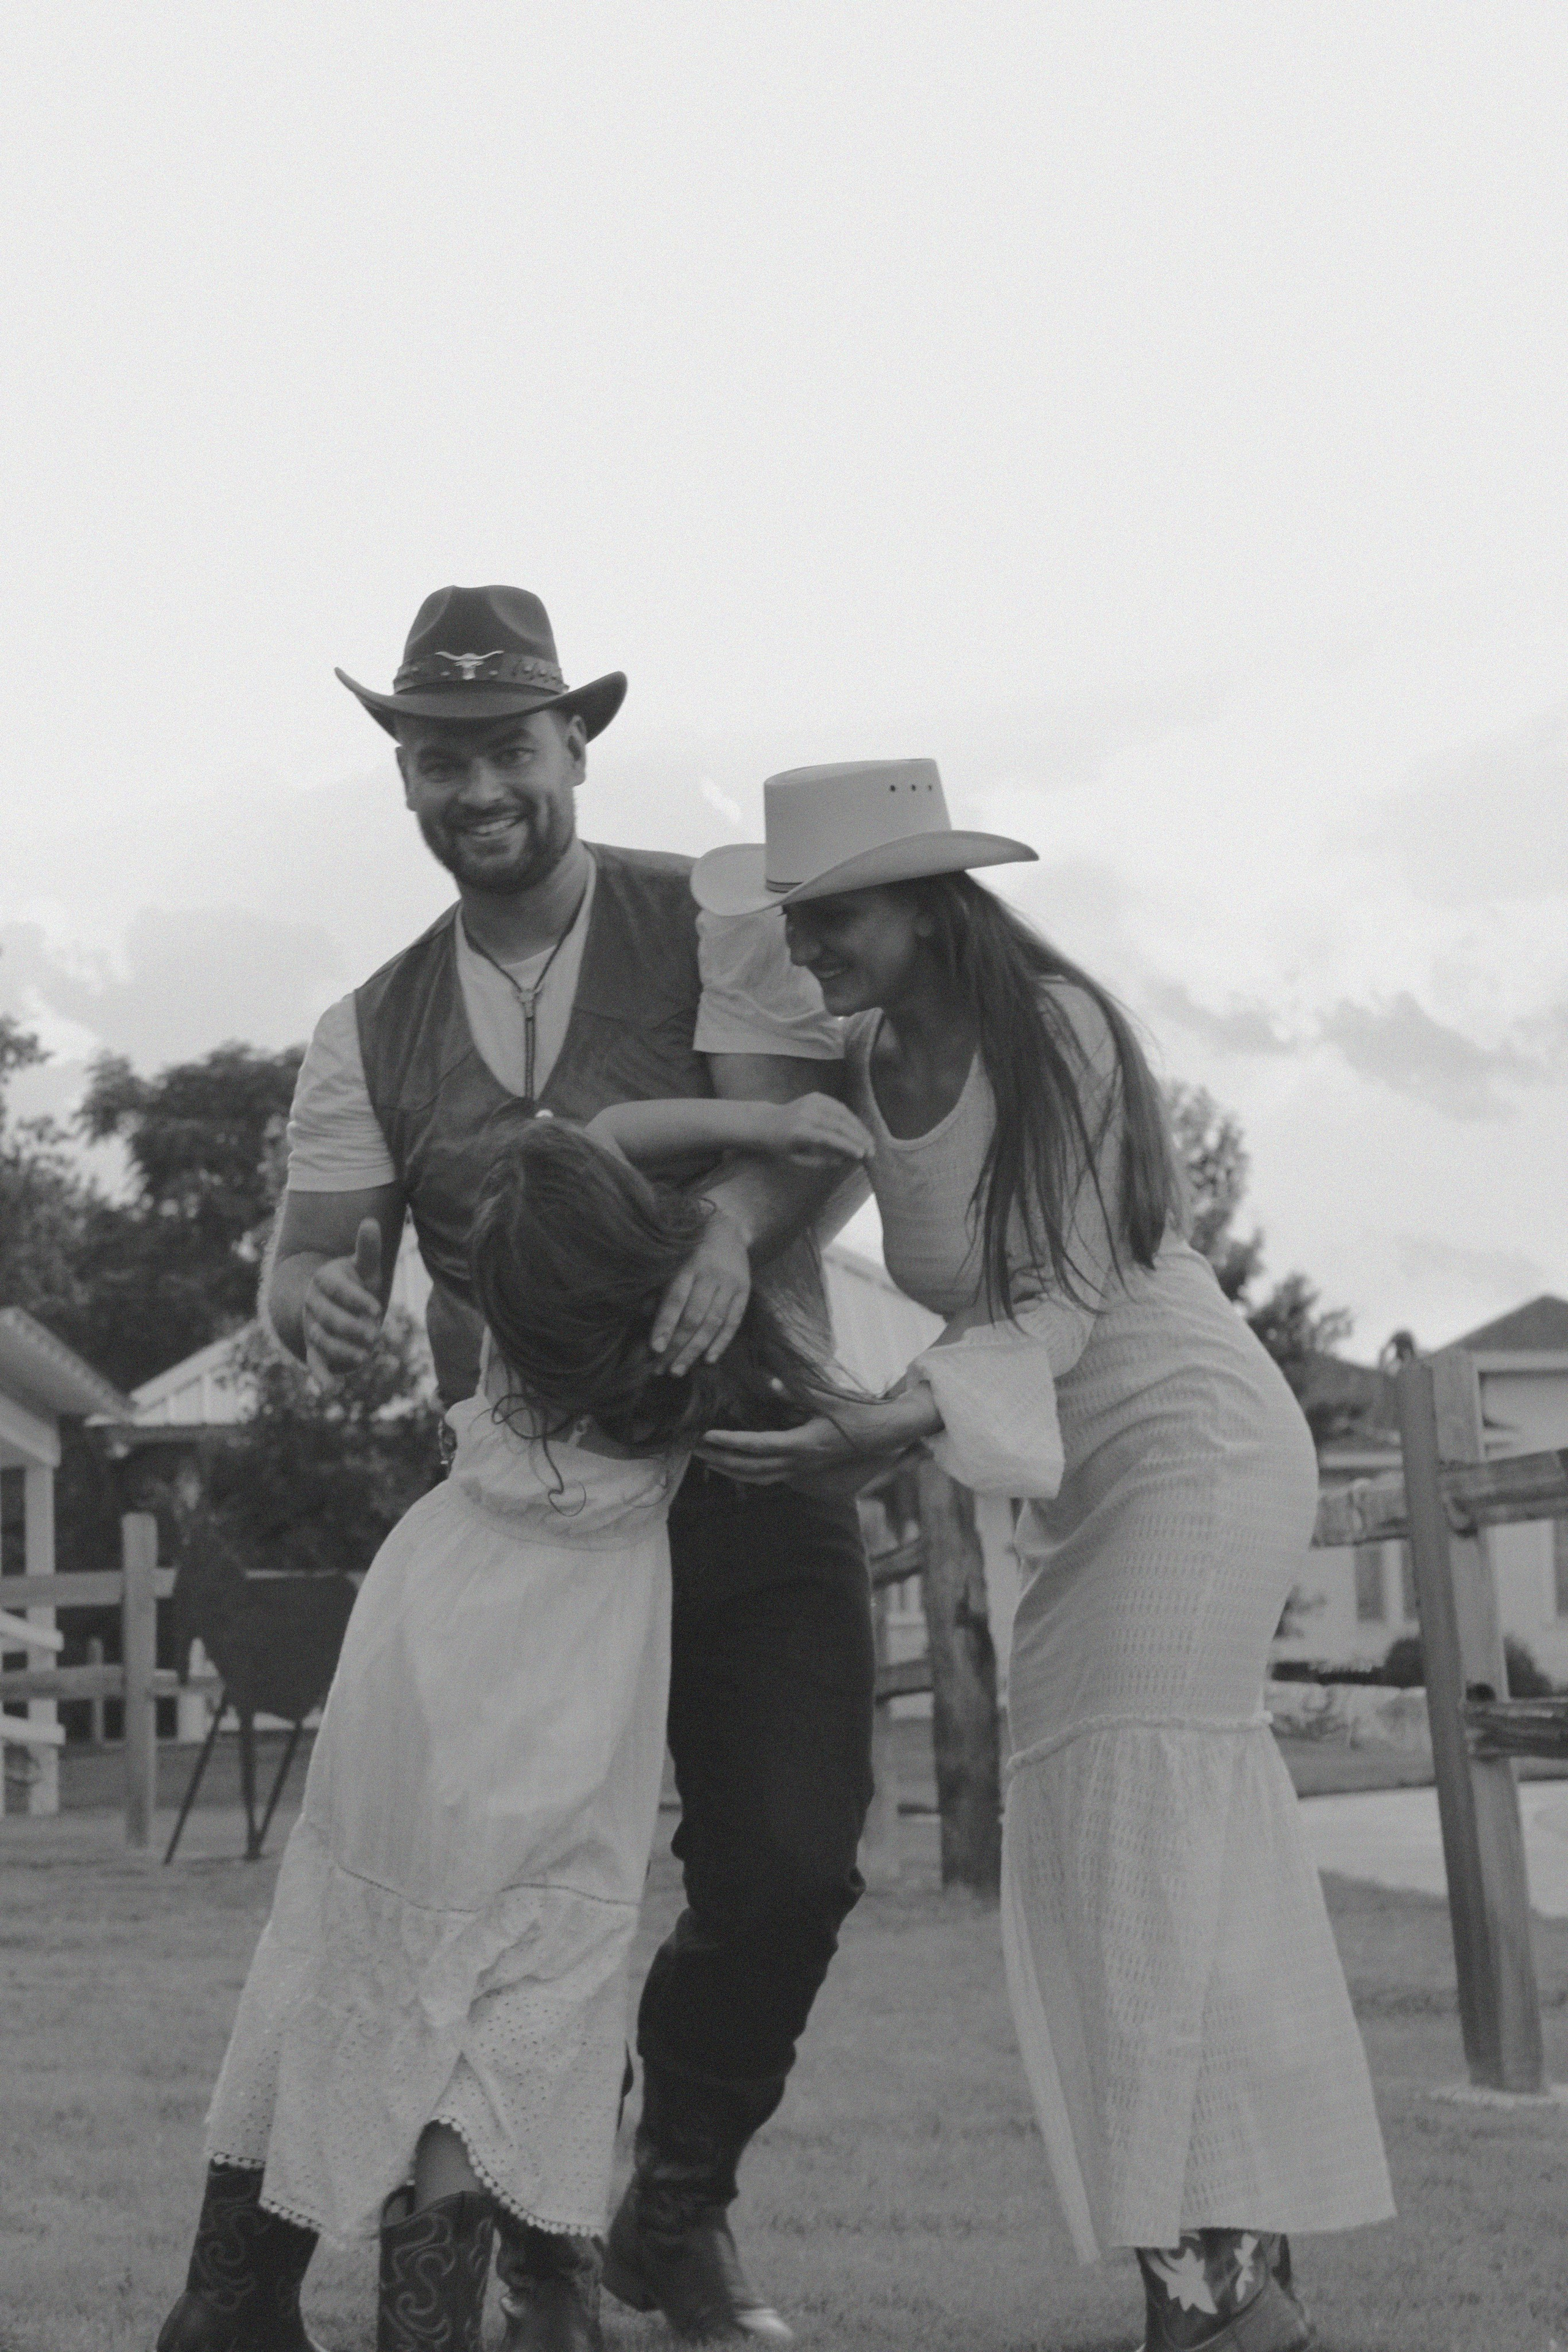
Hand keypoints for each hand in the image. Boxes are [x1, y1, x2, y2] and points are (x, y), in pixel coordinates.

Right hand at [302, 1218, 384, 1390]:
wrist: (335, 1302)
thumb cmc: (356, 1282)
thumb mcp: (364, 1267)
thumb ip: (367, 1249)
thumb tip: (370, 1221)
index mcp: (325, 1279)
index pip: (336, 1289)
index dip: (355, 1299)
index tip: (377, 1309)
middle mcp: (313, 1303)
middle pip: (329, 1317)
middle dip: (352, 1327)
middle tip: (376, 1336)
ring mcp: (312, 1326)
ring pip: (322, 1339)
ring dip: (342, 1350)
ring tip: (366, 1356)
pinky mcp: (314, 1347)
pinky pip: (314, 1362)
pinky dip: (321, 1376)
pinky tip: (331, 1390)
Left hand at [650, 1206, 750, 1375]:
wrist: (729, 1226)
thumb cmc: (690, 1247)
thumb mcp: (672, 1259)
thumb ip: (659, 1286)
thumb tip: (644, 1315)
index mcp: (689, 1264)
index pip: (676, 1300)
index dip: (665, 1325)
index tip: (654, 1349)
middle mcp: (711, 1274)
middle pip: (694, 1317)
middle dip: (677, 1346)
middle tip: (662, 1369)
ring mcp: (730, 1283)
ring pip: (713, 1323)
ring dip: (695, 1350)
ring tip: (679, 1369)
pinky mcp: (744, 1290)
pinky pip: (733, 1321)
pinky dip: (721, 1342)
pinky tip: (708, 1360)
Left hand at [696, 1390, 939, 1486]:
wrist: (881, 1435)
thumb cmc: (856, 1413)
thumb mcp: (828, 1397)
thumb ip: (798, 1390)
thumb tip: (770, 1381)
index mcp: (803, 1444)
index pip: (758, 1447)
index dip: (730, 1442)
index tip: (707, 1435)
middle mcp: (799, 1462)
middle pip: (751, 1469)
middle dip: (720, 1460)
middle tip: (694, 1448)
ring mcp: (801, 1470)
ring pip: (758, 1479)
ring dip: (730, 1471)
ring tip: (706, 1460)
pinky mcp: (803, 1470)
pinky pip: (768, 1477)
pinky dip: (746, 1473)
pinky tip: (733, 1465)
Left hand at [767, 1093, 874, 1167]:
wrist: (767, 1123)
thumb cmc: (782, 1147)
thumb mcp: (797, 1160)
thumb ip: (822, 1162)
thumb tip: (847, 1159)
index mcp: (799, 1131)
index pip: (829, 1138)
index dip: (848, 1146)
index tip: (862, 1155)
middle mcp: (806, 1114)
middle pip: (839, 1124)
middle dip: (858, 1137)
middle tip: (872, 1149)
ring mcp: (811, 1102)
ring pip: (842, 1113)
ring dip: (858, 1127)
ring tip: (870, 1140)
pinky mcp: (815, 1096)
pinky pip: (838, 1106)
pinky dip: (851, 1117)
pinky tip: (859, 1128)